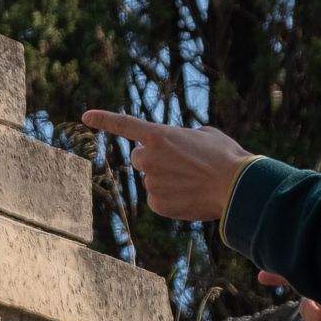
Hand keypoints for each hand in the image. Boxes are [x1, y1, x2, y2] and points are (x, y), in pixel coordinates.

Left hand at [80, 111, 251, 220]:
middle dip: (154, 159)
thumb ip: (183, 137)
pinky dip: (171, 198)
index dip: (104, 120)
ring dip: (166, 179)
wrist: (236, 187)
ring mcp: (150, 182)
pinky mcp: (156, 204)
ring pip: (151, 179)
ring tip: (193, 180)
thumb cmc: (226, 157)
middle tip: (180, 163)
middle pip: (139, 157)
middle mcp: (148, 158)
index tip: (84, 116)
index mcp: (159, 135)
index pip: (125, 125)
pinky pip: (158, 199)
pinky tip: (190, 196)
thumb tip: (181, 148)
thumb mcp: (206, 135)